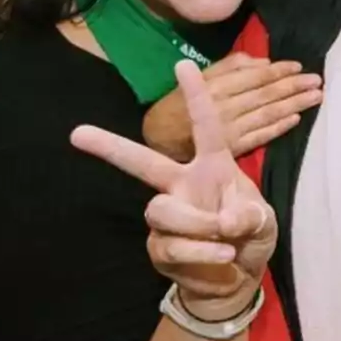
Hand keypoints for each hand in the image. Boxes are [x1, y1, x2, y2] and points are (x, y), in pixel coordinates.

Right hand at [73, 61, 276, 319]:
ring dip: (197, 225)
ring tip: (226, 240)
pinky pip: (171, 245)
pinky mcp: (160, 246)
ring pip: (160, 210)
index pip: (205, 126)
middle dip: (110, 147)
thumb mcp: (263, 220)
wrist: (238, 277)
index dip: (196, 96)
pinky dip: (201, 252)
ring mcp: (168, 216)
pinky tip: (222, 255)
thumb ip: (249, 215)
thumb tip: (225, 221)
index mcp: (212, 167)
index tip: (183, 63)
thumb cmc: (250, 235)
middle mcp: (183, 185)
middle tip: (77, 133)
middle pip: (142, 162)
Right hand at [143, 52, 322, 161]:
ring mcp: (230, 130)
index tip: (299, 66)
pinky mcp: (233, 150)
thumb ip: (230, 67)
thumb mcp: (199, 77)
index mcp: (215, 86)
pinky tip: (296, 119)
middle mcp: (224, 107)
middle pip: (266, 95)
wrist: (159, 138)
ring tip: (316, 96)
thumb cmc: (181, 104)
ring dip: (294, 104)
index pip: (255, 77)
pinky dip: (279, 127)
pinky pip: (260, 136)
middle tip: (318, 81)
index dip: (279, 71)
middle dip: (294, 86)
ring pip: (268, 114)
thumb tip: (263, 63)